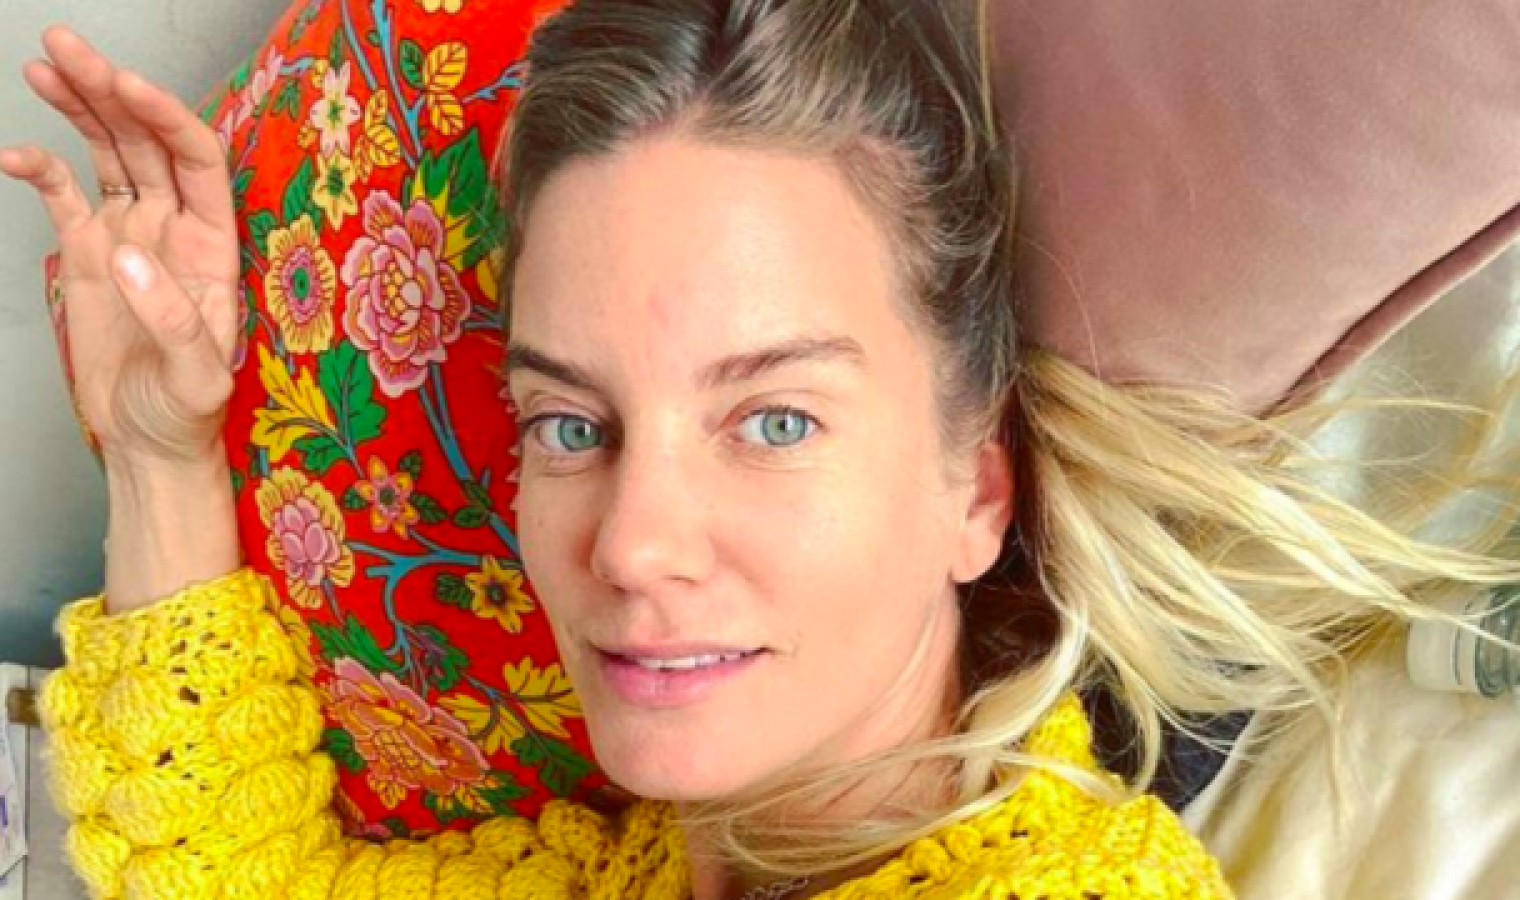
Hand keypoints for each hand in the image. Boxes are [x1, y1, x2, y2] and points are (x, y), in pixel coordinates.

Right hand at [1, 26, 239, 474]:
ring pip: (107, 153)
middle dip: (110, 91)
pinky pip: (63, 195)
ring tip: (42, 66)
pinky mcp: (89, 254)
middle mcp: (176, 228)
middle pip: (145, 140)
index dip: (164, 116)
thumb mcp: (197, 380)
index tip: (123, 85)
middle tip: (67, 46)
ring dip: (78, 108)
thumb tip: (129, 254)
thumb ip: (173, 319)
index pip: (196, 159)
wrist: (150, 442)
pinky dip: (39, 169)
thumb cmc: (188, 416)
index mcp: (214, 245)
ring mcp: (131, 234)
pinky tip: (13, 155)